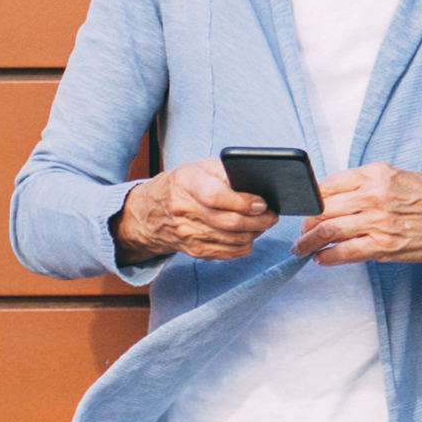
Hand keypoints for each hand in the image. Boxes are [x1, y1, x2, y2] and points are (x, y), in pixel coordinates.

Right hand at [120, 158, 273, 262]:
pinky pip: (226, 253)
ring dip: (254, 233)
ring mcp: (188, 233)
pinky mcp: (194, 250)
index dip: (242, 202)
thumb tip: (254, 184)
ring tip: (265, 223)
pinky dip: (243, 246)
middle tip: (272, 215)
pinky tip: (250, 236)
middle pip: (228, 222)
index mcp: (186, 183)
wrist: (149, 213)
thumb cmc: (180, 185)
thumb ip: (224, 172)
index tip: (261, 203)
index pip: (215, 196)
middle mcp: (184, 210)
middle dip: (258, 221)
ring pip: (230, 240)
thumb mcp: (198, 167)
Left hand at [295, 164, 421, 266]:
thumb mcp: (397, 175)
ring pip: (329, 230)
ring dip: (308, 242)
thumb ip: (367, 181)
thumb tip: (333, 193)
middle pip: (324, 208)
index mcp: (376, 174)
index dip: (311, 198)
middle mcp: (374, 195)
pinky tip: (322, 259)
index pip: (328, 184)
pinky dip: (328, 257)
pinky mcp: (385, 245)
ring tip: (302, 248)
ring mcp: (379, 221)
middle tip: (300, 231)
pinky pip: (346, 252)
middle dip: (305, 222)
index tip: (305, 207)